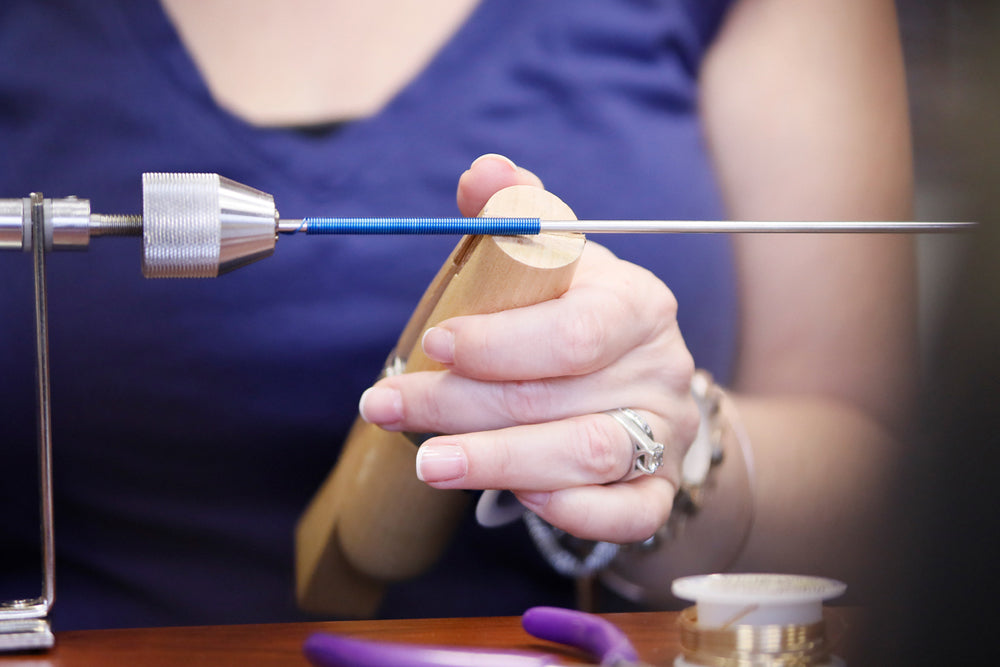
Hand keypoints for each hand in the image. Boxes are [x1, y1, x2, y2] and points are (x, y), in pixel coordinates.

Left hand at [359, 154, 697, 542]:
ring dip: (499, 461)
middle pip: (559, 394)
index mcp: (634, 303)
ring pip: (588, 455)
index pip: (574, 328)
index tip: (433, 343)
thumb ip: (518, 220)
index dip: (502, 342)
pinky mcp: (661, 490)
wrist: (641, 387)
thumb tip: (484, 172)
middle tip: (387, 405)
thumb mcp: (554, 265)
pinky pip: (627, 514)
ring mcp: (665, 432)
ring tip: (429, 463)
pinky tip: (513, 496)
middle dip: (462, 404)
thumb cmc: (579, 320)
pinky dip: (568, 511)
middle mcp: (660, 367)